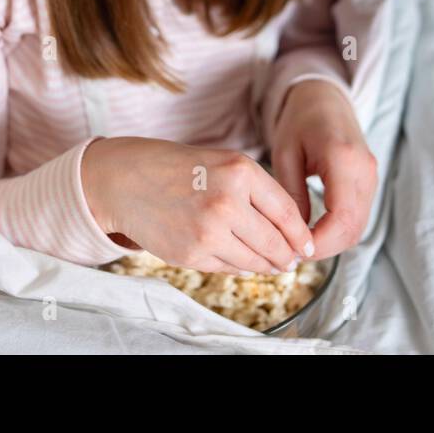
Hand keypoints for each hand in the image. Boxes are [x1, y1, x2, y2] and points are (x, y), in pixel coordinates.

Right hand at [82, 136, 314, 274]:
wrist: (126, 181)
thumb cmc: (179, 169)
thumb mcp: (223, 164)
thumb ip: (258, 193)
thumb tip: (291, 237)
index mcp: (240, 171)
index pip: (288, 212)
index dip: (301, 234)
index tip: (307, 245)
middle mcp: (227, 201)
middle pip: (275, 243)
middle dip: (287, 256)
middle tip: (291, 260)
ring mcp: (209, 231)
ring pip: (255, 261)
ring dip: (267, 266)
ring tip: (271, 263)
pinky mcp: (192, 254)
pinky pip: (229, 268)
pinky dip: (239, 267)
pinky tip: (239, 260)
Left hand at [268, 79, 376, 261]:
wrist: (324, 97)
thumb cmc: (299, 120)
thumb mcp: (285, 154)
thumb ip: (291, 195)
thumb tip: (295, 237)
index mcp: (344, 160)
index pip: (341, 220)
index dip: (319, 244)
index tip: (292, 250)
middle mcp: (365, 171)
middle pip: (354, 229)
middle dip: (324, 248)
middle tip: (292, 252)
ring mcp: (371, 177)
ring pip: (359, 227)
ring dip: (332, 241)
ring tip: (299, 242)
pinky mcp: (369, 181)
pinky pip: (358, 216)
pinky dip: (338, 230)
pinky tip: (314, 230)